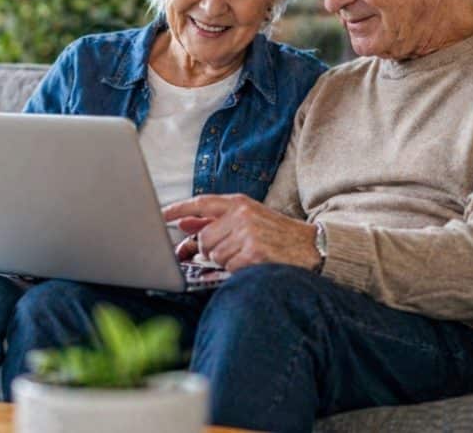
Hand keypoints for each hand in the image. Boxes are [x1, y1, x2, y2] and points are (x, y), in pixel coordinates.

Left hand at [163, 194, 319, 272]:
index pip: (199, 203)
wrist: (312, 248)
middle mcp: (241, 215)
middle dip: (209, 250)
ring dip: (225, 261)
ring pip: (213, 255)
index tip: (159, 216)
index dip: (177, 209)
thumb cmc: (276, 235)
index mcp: (238, 203)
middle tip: (229, 251)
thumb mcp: (248, 219)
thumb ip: (215, 220)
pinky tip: (251, 263)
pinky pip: (228, 266)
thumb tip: (183, 223)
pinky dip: (236, 269)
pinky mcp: (253, 253)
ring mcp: (247, 233)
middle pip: (203, 238)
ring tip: (245, 255)